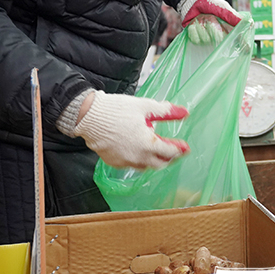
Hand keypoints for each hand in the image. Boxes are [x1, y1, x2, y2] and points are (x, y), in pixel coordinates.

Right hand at [74, 91, 189, 168]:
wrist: (89, 116)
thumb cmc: (117, 110)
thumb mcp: (145, 107)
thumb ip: (166, 112)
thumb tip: (184, 112)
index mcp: (147, 145)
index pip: (170, 152)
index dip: (180, 149)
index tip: (185, 147)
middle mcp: (137, 157)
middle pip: (160, 164)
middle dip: (169, 158)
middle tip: (173, 151)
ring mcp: (124, 162)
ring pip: (145, 166)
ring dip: (153, 160)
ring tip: (156, 150)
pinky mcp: (114, 162)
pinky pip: (131, 165)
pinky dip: (138, 159)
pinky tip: (137, 150)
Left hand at [178, 0, 240, 43]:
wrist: (193, 0)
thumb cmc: (210, 3)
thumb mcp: (224, 8)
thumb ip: (234, 17)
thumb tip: (250, 24)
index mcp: (227, 29)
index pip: (236, 39)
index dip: (241, 44)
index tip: (245, 49)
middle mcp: (218, 35)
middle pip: (219, 39)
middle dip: (214, 27)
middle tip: (211, 17)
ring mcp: (206, 38)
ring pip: (205, 39)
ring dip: (202, 26)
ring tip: (202, 18)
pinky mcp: (196, 38)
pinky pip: (195, 39)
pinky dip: (194, 29)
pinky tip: (194, 23)